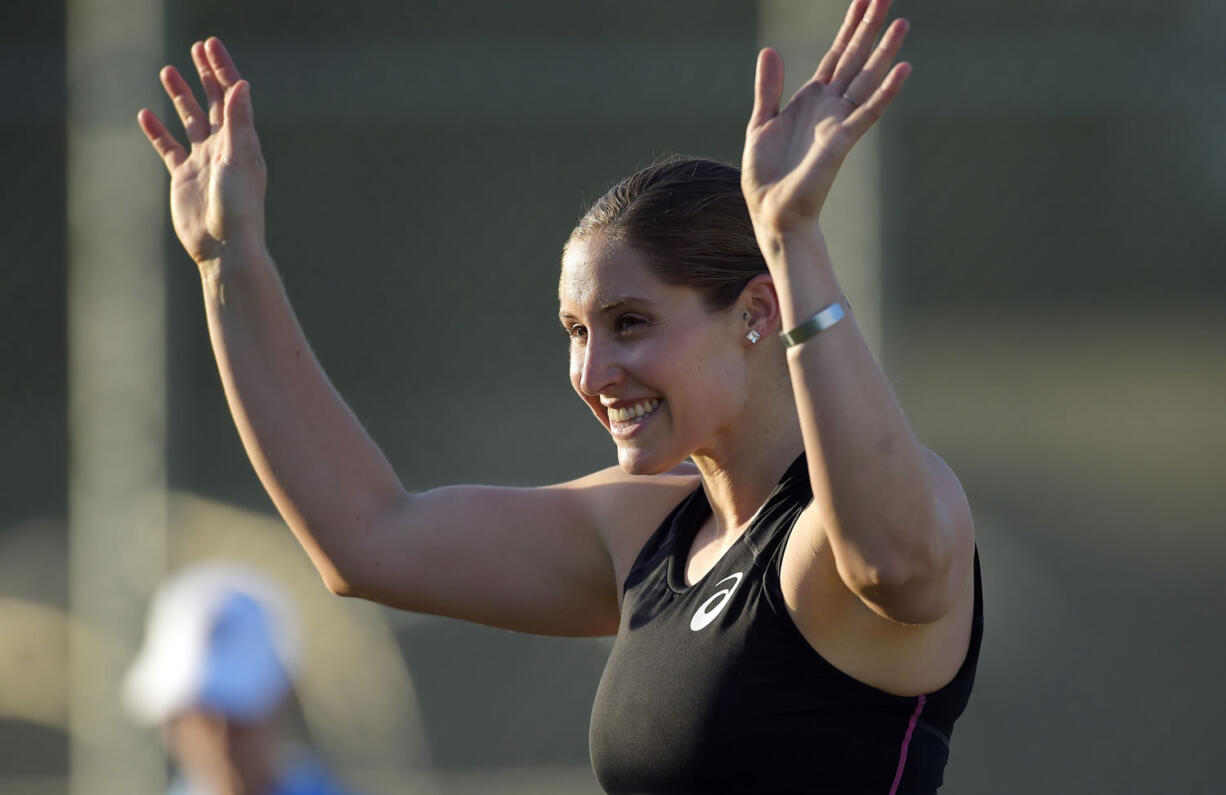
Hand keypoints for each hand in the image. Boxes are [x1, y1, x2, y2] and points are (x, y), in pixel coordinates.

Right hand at [138, 38, 266, 266]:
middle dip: (205, 75)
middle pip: (212, 103)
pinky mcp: (184, 177)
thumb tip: (241, 85)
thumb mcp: (239, 159)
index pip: (231, 97)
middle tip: (196, 48)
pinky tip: (145, 114)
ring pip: (190, 121)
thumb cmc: (238, 206)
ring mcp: (203, 162)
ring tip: (167, 71)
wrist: (224, 246)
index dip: (222, 69)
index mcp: (241, 141)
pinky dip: (157, 131)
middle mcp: (224, 148)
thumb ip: (238, 122)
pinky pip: (169, 148)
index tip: (210, 45)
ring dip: (180, 96)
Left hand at [741, 0, 909, 234]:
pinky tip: (903, 69)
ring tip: (901, 22)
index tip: (864, 0)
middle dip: (869, 28)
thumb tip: (769, 50)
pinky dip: (886, 91)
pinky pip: (868, 112)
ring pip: (866, 79)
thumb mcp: (761, 123)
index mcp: (811, 100)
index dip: (849, 28)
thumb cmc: (766, 175)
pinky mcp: (841, 142)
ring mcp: (838, 122)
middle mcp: (830, 107)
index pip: (835, 55)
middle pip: (854, 59)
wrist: (771, 212)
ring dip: (884, 52)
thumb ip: (769, 88)